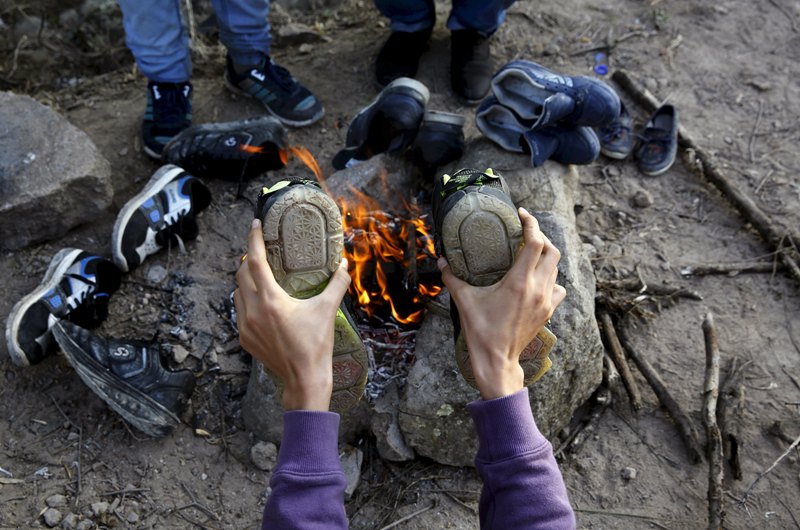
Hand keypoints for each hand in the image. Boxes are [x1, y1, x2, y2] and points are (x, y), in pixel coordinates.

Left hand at [234, 218, 350, 410]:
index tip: (255, 225)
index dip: (253, 240)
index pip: (255, 261)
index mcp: (270, 300)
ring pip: (237, 293)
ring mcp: (245, 326)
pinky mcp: (245, 339)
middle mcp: (253, 311)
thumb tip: (343, 265)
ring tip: (259, 274)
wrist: (304, 379)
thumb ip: (337, 284)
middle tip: (260, 249)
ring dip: (246, 280)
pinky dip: (246, 300)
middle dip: (248, 258)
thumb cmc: (315, 345)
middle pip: (241, 274)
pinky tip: (259, 302)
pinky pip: (239, 311)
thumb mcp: (328, 310)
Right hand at [439, 208, 566, 399]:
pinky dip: (551, 277)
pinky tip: (538, 279)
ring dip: (546, 255)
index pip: (535, 242)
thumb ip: (452, 278)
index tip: (521, 214)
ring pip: (556, 267)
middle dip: (540, 236)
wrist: (497, 360)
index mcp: (520, 282)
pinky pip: (558, 286)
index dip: (531, 223)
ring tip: (530, 251)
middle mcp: (538, 288)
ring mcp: (546, 300)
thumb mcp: (463, 301)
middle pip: (551, 250)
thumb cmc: (481, 330)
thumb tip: (441, 262)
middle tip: (525, 231)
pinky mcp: (548, 311)